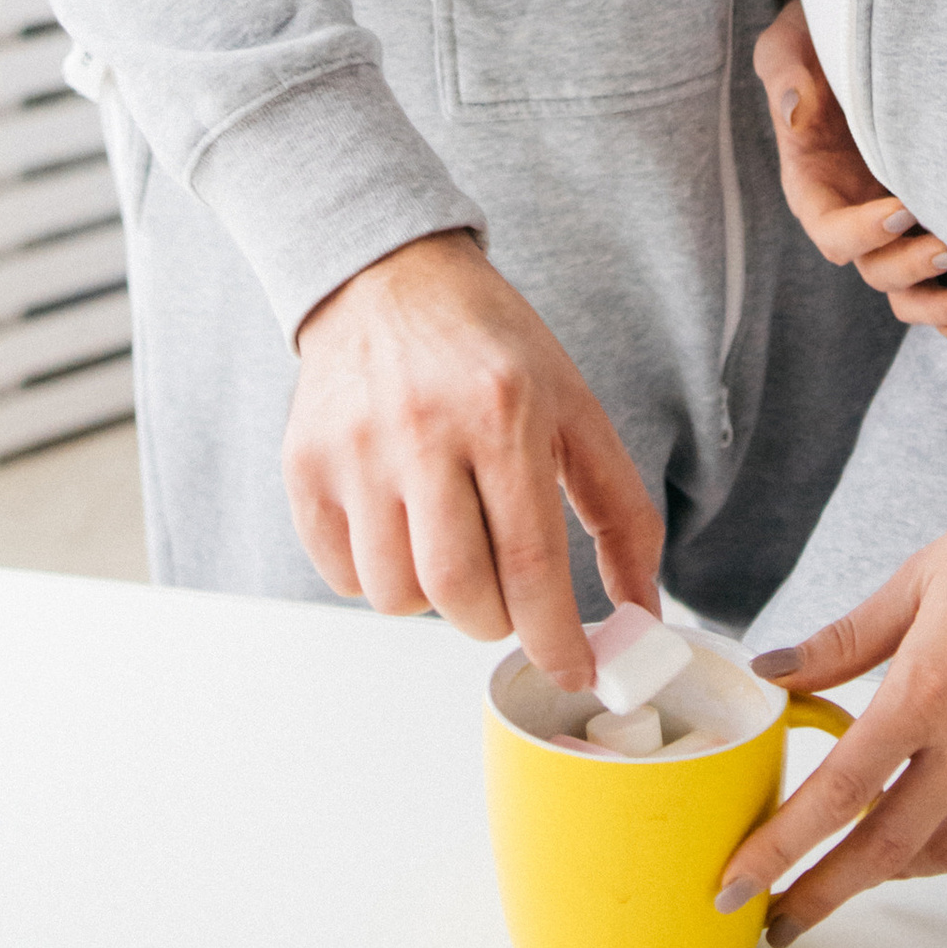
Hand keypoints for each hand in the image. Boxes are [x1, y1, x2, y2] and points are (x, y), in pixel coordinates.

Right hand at [284, 230, 662, 692]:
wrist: (386, 277)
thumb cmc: (488, 346)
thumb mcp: (573, 405)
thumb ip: (618, 509)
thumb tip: (642, 610)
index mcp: (503, 413)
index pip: (532, 565)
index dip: (556, 639)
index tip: (573, 670)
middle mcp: (424, 431)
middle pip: (460, 594)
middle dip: (495, 619)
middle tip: (507, 591)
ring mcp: (355, 450)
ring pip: (396, 596)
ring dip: (433, 597)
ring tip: (449, 540)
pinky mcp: (304, 465)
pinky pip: (342, 576)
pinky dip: (378, 574)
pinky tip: (399, 524)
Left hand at [714, 487, 946, 941]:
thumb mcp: (913, 582)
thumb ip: (842, 643)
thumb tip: (773, 672)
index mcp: (926, 690)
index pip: (837, 791)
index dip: (781, 847)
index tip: (740, 885)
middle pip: (886, 847)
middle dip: (825, 892)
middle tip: (783, 919)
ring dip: (899, 870)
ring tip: (862, 865)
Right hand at [753, 0, 946, 343]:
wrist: (853, 35)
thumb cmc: (815, 40)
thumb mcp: (786, 46)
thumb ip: (785, 76)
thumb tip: (797, 110)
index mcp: (812, 185)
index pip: (829, 229)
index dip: (862, 232)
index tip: (903, 208)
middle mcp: (849, 214)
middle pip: (873, 269)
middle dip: (912, 269)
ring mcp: (885, 222)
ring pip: (903, 286)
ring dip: (934, 303)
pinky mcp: (920, 219)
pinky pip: (931, 276)